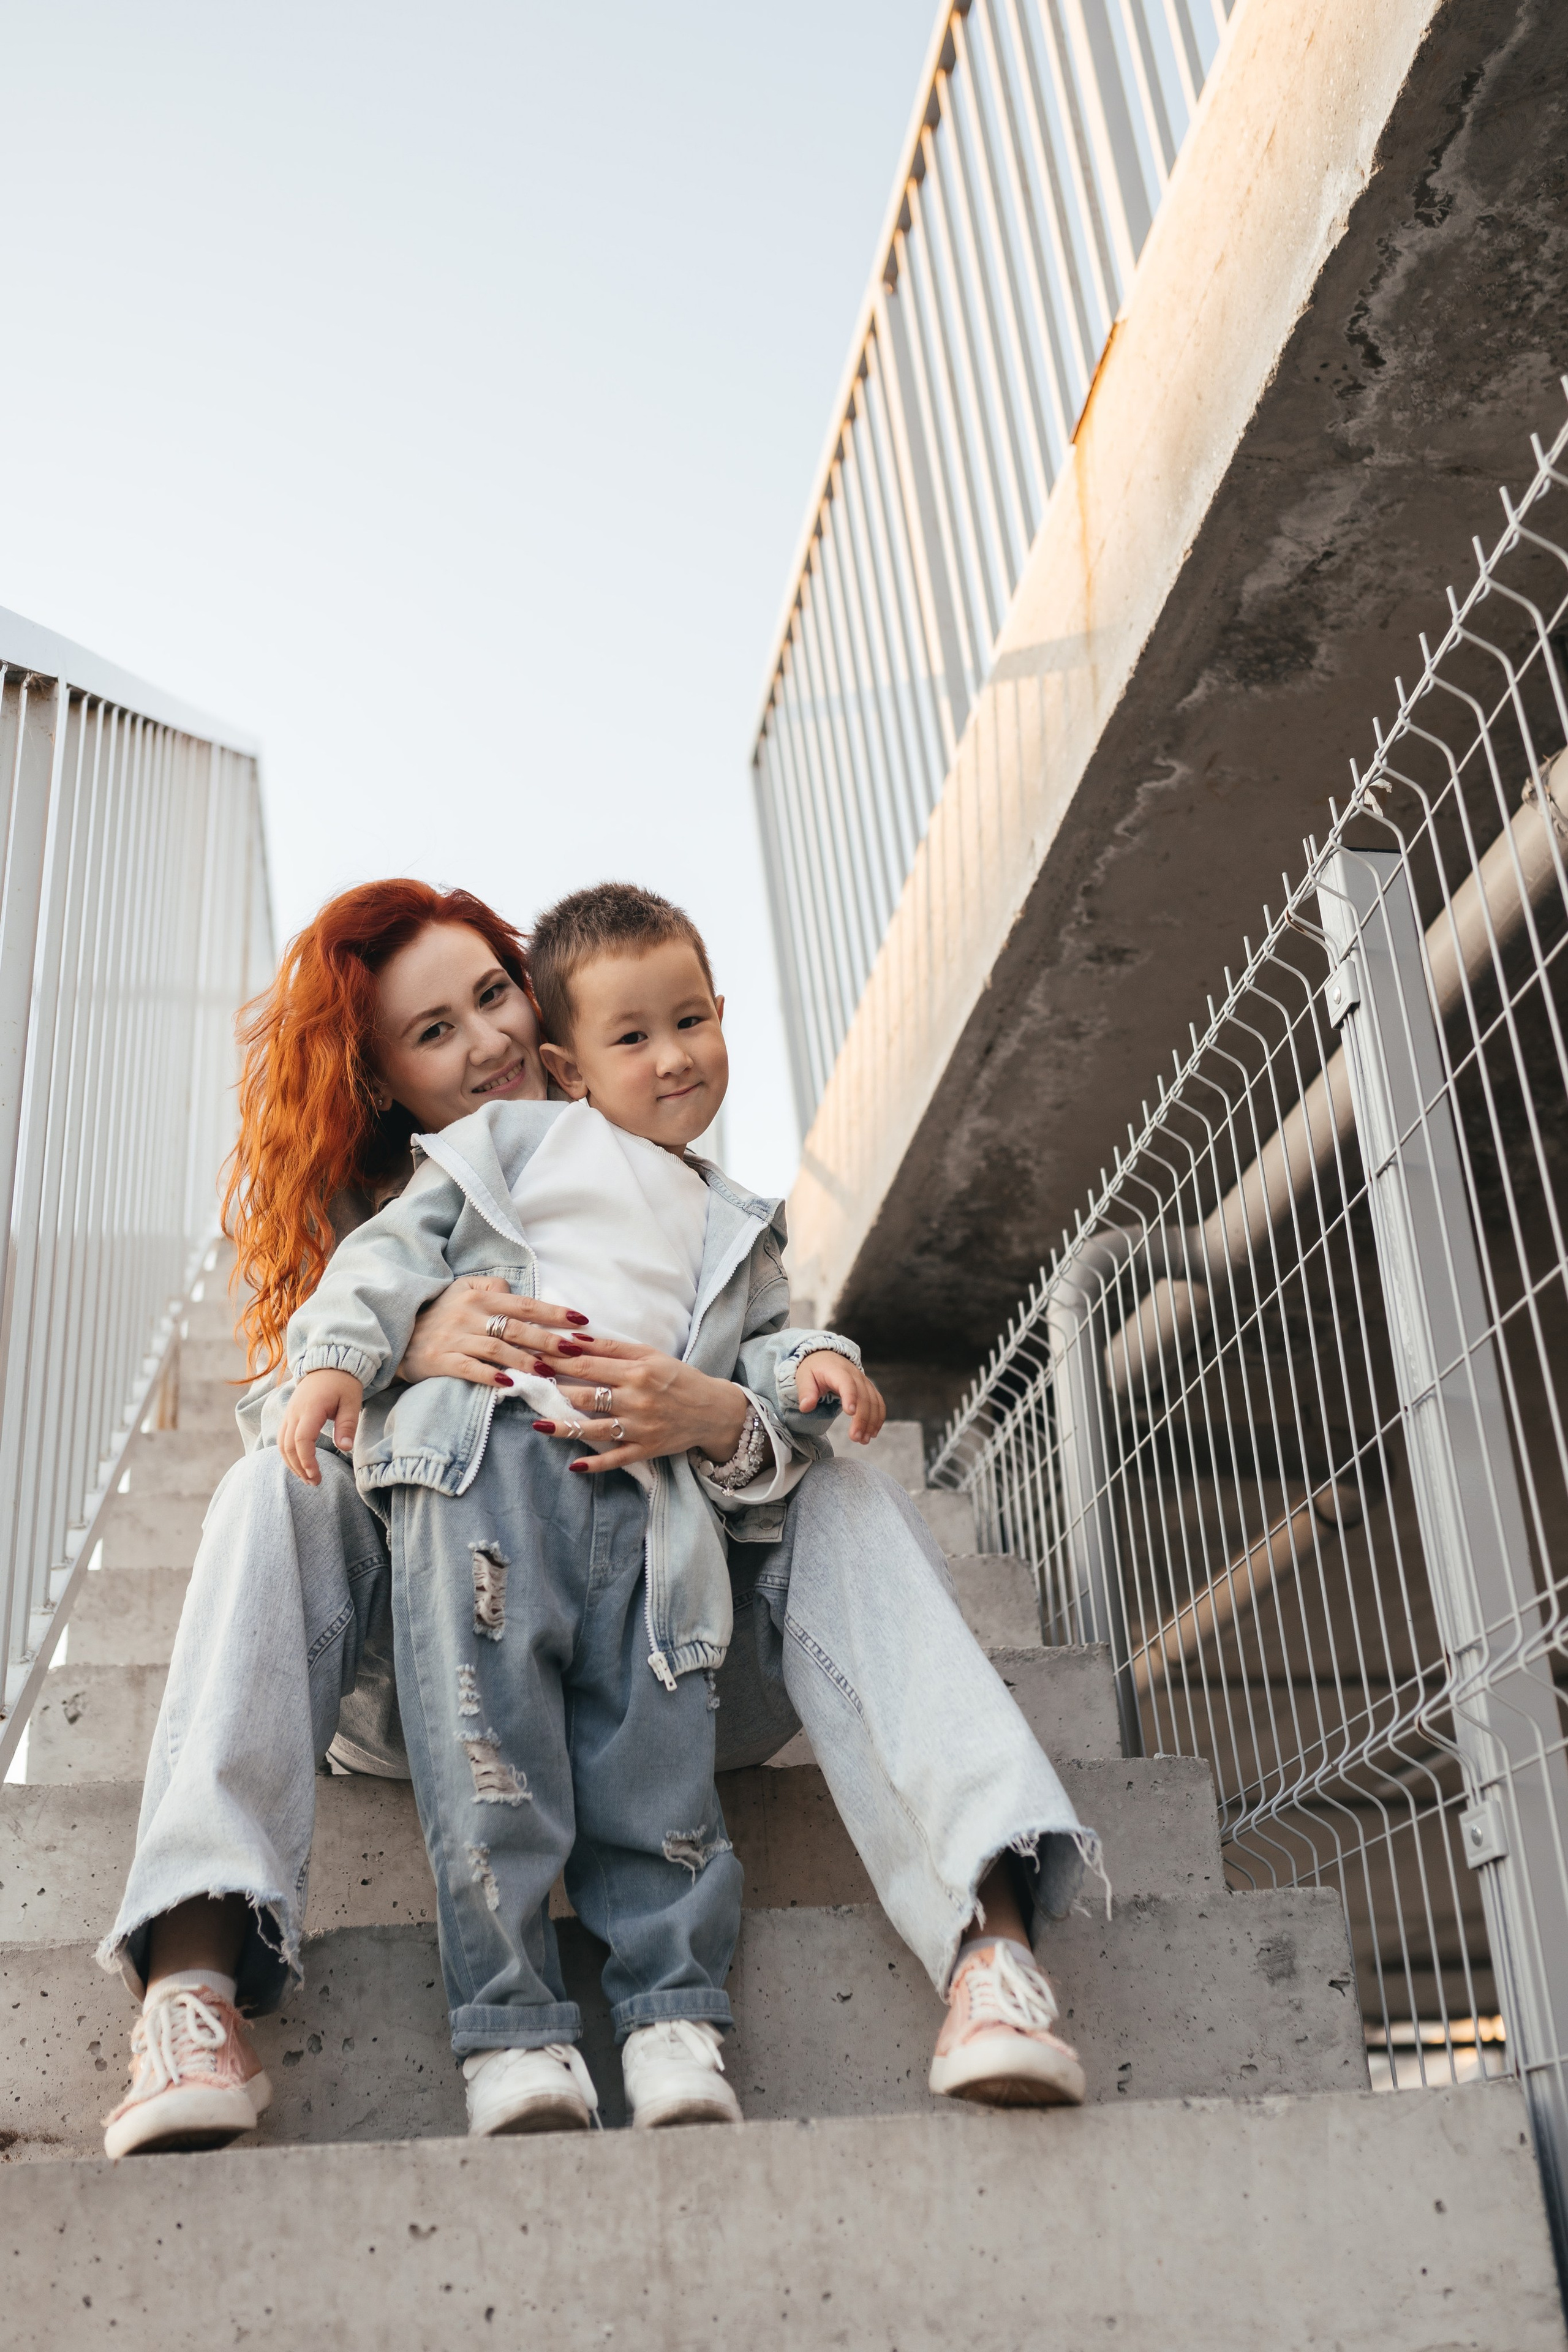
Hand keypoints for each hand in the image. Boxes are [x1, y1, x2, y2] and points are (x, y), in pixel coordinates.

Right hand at [278, 1368, 363, 1484]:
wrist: (329, 1363)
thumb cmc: (343, 1383)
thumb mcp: (351, 1401)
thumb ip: (347, 1425)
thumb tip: (345, 1448)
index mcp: (310, 1409)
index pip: (301, 1441)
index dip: (307, 1461)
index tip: (316, 1475)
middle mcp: (294, 1413)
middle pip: (288, 1447)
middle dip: (299, 1468)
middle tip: (314, 1482)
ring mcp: (289, 1413)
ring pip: (281, 1444)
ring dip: (292, 1463)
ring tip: (307, 1478)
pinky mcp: (289, 1415)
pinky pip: (282, 1438)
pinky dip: (288, 1454)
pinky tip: (299, 1463)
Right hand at [396, 1278, 593, 1388]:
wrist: (394, 1334)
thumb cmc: (436, 1314)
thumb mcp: (461, 1291)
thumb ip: (491, 1289)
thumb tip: (519, 1294)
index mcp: (477, 1296)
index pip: (523, 1304)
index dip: (553, 1312)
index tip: (581, 1321)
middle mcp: (467, 1314)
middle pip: (516, 1327)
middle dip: (548, 1340)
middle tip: (574, 1351)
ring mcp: (453, 1337)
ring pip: (496, 1349)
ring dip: (525, 1361)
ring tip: (548, 1372)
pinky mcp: (439, 1359)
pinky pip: (469, 1368)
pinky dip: (489, 1376)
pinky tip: (509, 1385)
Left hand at [525, 1332, 749, 1476]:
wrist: (712, 1411)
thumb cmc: (678, 1377)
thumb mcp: (651, 1354)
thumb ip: (613, 1347)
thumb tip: (575, 1339)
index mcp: (637, 1372)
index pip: (588, 1365)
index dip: (558, 1361)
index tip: (534, 1356)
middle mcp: (636, 1401)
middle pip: (586, 1395)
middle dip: (555, 1390)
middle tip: (529, 1385)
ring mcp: (639, 1429)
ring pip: (594, 1429)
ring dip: (564, 1427)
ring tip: (538, 1424)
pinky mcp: (645, 1450)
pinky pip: (615, 1459)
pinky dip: (595, 1464)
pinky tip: (574, 1465)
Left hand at [795, 1351, 884, 1444]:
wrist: (826, 1357)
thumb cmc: (814, 1369)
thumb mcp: (804, 1376)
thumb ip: (806, 1392)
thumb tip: (806, 1407)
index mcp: (837, 1371)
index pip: (847, 1383)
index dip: (850, 1396)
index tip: (850, 1413)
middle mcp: (855, 1375)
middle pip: (864, 1397)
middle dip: (862, 1419)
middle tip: (855, 1438)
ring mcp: (864, 1382)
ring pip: (874, 1402)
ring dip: (871, 1422)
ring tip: (864, 1440)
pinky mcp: (869, 1389)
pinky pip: (878, 1403)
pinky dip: (878, 1418)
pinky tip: (873, 1432)